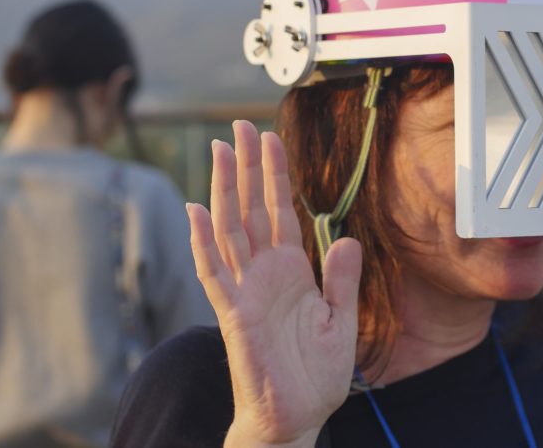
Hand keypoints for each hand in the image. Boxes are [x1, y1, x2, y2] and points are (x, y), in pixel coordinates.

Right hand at [186, 121, 361, 446]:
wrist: (297, 417)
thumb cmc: (315, 374)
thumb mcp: (340, 321)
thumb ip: (341, 280)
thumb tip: (346, 239)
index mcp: (292, 270)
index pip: (280, 211)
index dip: (275, 174)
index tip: (269, 137)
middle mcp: (265, 273)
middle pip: (251, 209)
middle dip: (246, 167)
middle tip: (238, 126)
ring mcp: (246, 290)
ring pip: (230, 229)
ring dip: (225, 189)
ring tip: (221, 150)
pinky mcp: (233, 314)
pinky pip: (214, 272)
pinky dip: (202, 241)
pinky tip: (196, 208)